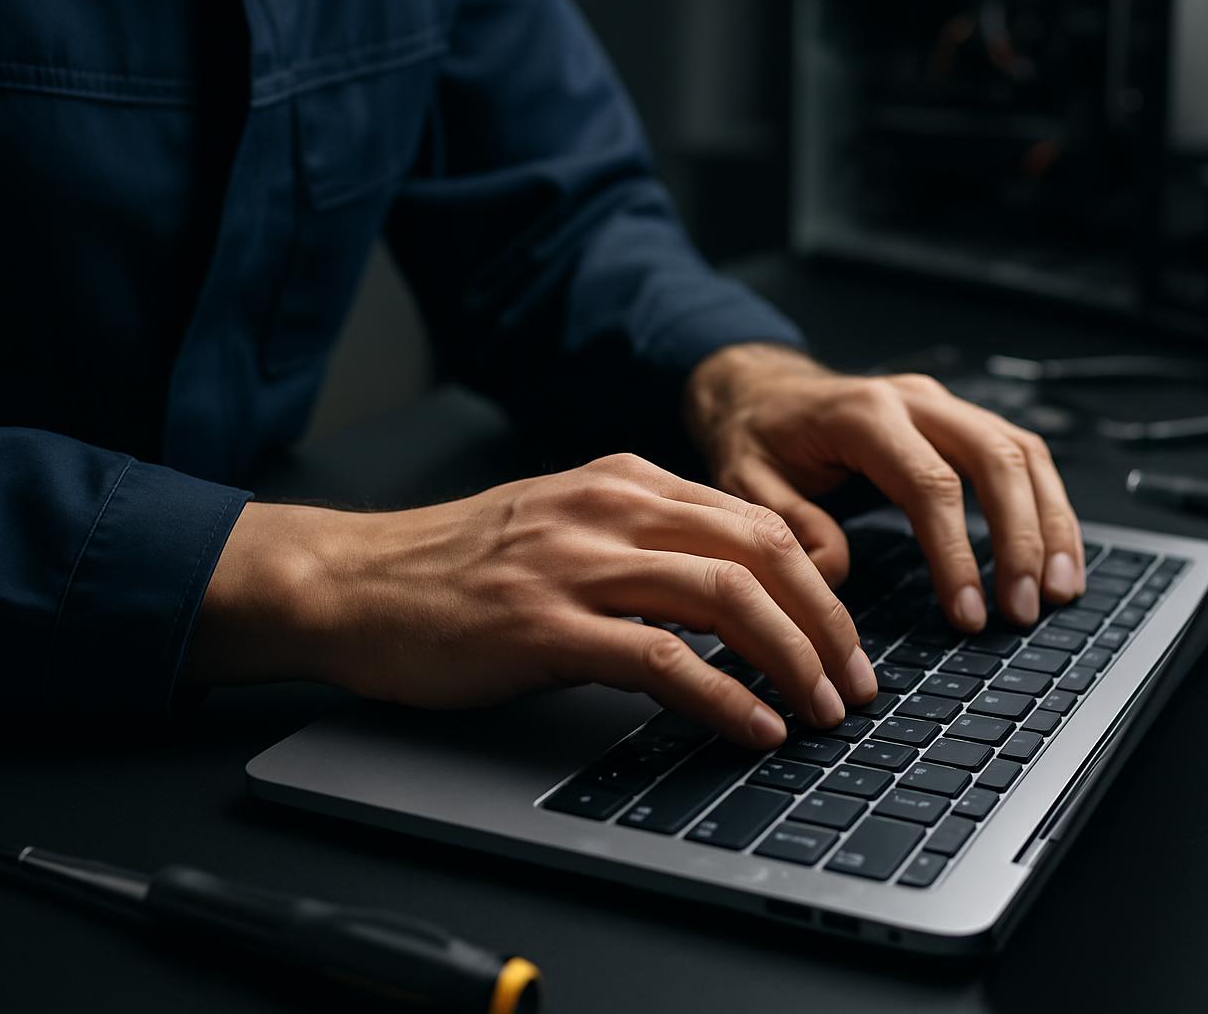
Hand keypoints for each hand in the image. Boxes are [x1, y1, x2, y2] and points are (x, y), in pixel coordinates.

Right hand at [183, 454, 878, 747]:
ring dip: (792, 660)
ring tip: (821, 711)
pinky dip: (724, 695)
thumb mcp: (563, 525)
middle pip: (763, 552)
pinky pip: (662, 658)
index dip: (821, 586)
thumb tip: (733, 597)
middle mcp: (611, 508)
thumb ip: (643, 543)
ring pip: (727, 596)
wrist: (352, 582)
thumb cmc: (455, 565)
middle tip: (855, 684)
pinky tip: (752, 725)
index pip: (758, 521)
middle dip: (828, 624)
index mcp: (624, 481)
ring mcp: (577, 563)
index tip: (846, 640)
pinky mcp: (544, 625)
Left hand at [685, 343, 1084, 629]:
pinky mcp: (959, 421)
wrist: (761, 391)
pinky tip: (1056, 556)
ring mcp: (944, 406)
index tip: (968, 612)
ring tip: (1059, 591)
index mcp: (863, 414)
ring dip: (1050, 523)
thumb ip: (790, 525)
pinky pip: (1021, 457)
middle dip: (1021, 539)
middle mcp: (915, 400)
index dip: (956, 552)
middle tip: (1025, 608)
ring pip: (1022, 454)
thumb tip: (834, 573)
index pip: (930, 483)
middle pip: (995, 460)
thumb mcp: (746, 483)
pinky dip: (1047, 506)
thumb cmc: (757, 436)